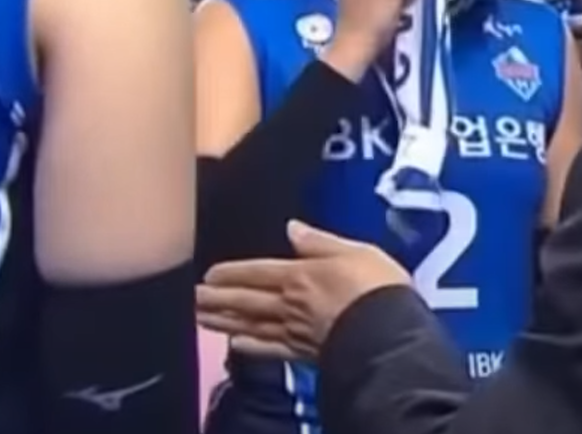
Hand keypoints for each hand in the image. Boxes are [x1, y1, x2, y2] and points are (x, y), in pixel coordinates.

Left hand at [196, 221, 409, 360]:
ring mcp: (294, 331)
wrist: (389, 332)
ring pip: (251, 325)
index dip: (233, 273)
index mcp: (300, 275)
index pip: (258, 272)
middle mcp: (290, 304)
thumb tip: (291, 227)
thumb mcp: (354, 250)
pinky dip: (249, 347)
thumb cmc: (376, 286)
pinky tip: (234, 345)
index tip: (209, 275)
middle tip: (192, 298)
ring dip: (223, 321)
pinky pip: (269, 350)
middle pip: (246, 300)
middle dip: (217, 298)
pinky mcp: (303, 354)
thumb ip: (319, 241)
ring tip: (201, 318)